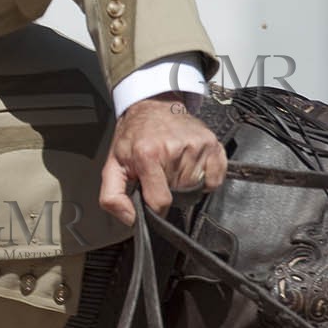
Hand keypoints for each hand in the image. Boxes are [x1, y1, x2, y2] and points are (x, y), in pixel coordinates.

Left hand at [99, 93, 226, 225]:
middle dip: (168, 191)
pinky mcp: (213, 143)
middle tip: (159, 174)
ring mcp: (197, 145)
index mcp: (148, 155)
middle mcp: (175, 148)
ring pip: (196, 187)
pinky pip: (215, 178)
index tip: (152, 201)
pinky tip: (190, 167)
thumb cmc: (133, 139)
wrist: (153, 108)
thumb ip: (112, 197)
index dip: (156, 209)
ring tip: (172, 167)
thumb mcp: (112, 166)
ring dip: (184, 184)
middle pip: (179, 194)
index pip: (160, 200)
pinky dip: (204, 179)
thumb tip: (131, 220)